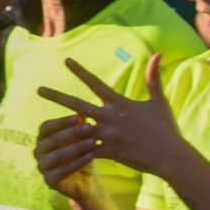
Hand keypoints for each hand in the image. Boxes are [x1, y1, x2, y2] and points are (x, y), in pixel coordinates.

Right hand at [34, 113, 99, 200]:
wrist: (85, 181)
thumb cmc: (80, 155)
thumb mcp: (80, 139)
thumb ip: (79, 127)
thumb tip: (83, 112)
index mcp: (41, 139)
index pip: (47, 126)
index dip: (62, 121)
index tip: (80, 117)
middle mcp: (38, 151)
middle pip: (53, 139)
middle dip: (72, 132)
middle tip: (90, 127)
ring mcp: (42, 167)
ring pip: (58, 155)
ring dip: (77, 147)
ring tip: (93, 142)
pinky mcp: (49, 181)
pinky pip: (63, 170)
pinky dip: (78, 162)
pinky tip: (91, 156)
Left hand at [37, 55, 185, 177]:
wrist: (171, 156)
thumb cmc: (165, 128)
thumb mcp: (158, 100)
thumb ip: (153, 78)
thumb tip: (158, 54)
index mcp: (119, 103)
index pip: (95, 83)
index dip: (80, 71)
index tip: (66, 61)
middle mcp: (109, 117)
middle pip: (77, 104)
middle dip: (56, 96)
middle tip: (38, 90)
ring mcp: (107, 135)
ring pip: (77, 130)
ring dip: (60, 127)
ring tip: (41, 125)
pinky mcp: (109, 152)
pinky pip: (87, 151)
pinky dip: (76, 151)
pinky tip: (61, 152)